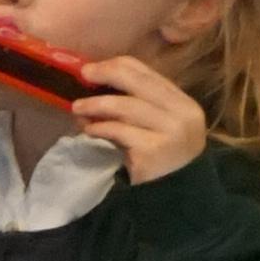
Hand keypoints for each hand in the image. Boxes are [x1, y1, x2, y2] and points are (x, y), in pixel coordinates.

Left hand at [66, 55, 210, 181]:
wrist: (176, 195)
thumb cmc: (160, 158)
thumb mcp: (155, 126)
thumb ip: (136, 105)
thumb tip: (97, 85)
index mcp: (182, 102)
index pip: (148, 72)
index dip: (117, 66)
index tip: (91, 68)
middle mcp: (182, 113)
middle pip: (138, 82)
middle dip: (106, 75)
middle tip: (82, 76)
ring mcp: (170, 131)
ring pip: (126, 106)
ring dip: (96, 105)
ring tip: (77, 108)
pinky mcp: (154, 150)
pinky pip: (119, 131)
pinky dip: (100, 128)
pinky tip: (89, 131)